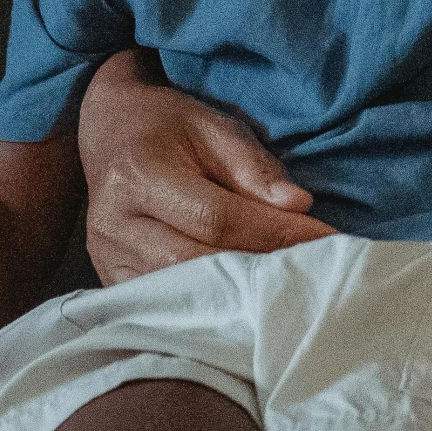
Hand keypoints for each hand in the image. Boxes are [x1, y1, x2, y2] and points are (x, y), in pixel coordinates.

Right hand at [81, 58, 333, 282]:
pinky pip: (167, 306)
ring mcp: (107, 260)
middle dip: (262, 266)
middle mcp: (115, 226)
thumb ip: (254, 168)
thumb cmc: (169, 125)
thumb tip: (299, 207)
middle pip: (199, 262)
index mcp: (139, 176)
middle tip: (313, 267)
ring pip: (184, 293)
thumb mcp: (214, 126)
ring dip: (240, 292)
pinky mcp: (110, 281)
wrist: (110, 130)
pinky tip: (245, 296)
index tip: (324, 237)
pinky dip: (211, 303)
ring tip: (286, 283)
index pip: (217, 218)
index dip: (274, 231)